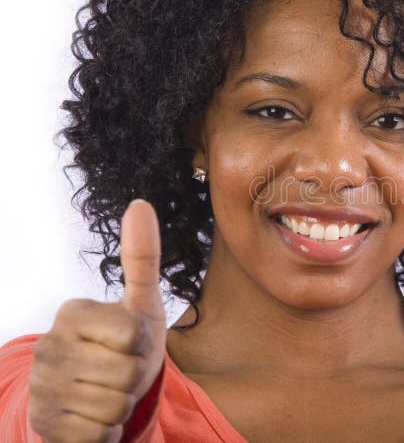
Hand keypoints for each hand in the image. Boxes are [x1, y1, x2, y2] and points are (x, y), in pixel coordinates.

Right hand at [29, 199, 165, 442]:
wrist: (98, 396)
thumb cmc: (125, 346)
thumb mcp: (141, 303)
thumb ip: (142, 257)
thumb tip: (141, 204)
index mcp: (71, 313)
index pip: (133, 335)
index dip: (143, 344)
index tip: (130, 342)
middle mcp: (47, 348)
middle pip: (127, 373)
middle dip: (135, 378)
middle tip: (121, 371)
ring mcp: (41, 389)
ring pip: (114, 407)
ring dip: (122, 406)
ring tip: (108, 392)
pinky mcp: (44, 426)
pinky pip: (98, 436)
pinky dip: (107, 433)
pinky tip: (94, 418)